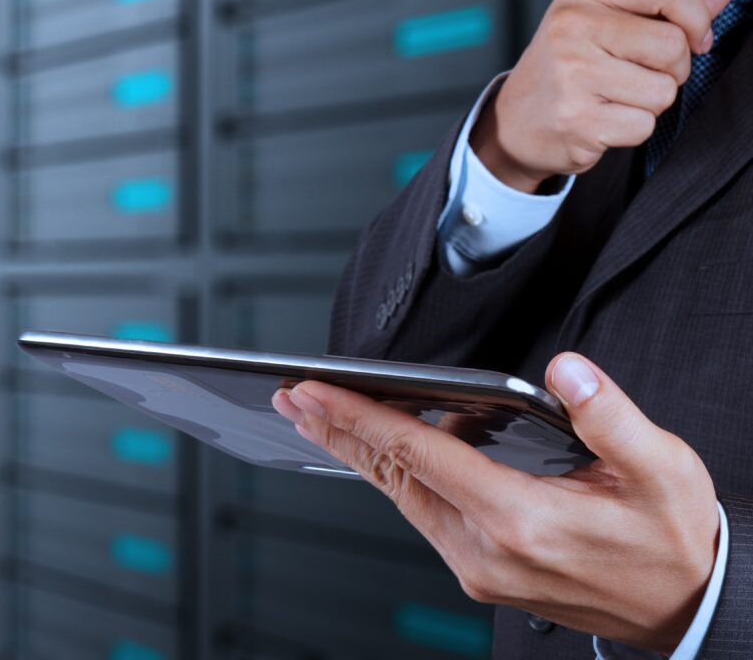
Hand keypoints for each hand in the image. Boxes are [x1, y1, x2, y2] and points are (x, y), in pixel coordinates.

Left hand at [272, 354, 719, 654]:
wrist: (681, 603)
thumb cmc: (668, 538)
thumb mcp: (661, 470)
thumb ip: (610, 416)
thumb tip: (565, 371)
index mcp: (520, 519)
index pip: (418, 454)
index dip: (360, 417)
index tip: (316, 391)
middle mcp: (484, 548)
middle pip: (391, 477)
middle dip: (337, 432)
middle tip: (294, 397)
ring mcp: (476, 563)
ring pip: (400, 494)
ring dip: (359, 451)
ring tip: (322, 414)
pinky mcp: (479, 565)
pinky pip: (421, 508)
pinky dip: (394, 472)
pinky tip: (385, 445)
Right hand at [472, 0, 735, 192]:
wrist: (513, 122)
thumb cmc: (565, 68)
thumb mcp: (607, 21)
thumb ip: (667, 5)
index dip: (697, 18)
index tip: (697, 37)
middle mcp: (570, 28)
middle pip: (672, 46)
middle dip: (672, 69)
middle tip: (643, 76)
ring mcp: (571, 77)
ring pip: (662, 92)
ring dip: (651, 103)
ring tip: (615, 99)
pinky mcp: (577, 121)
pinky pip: (643, 126)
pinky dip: (632, 129)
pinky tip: (604, 121)